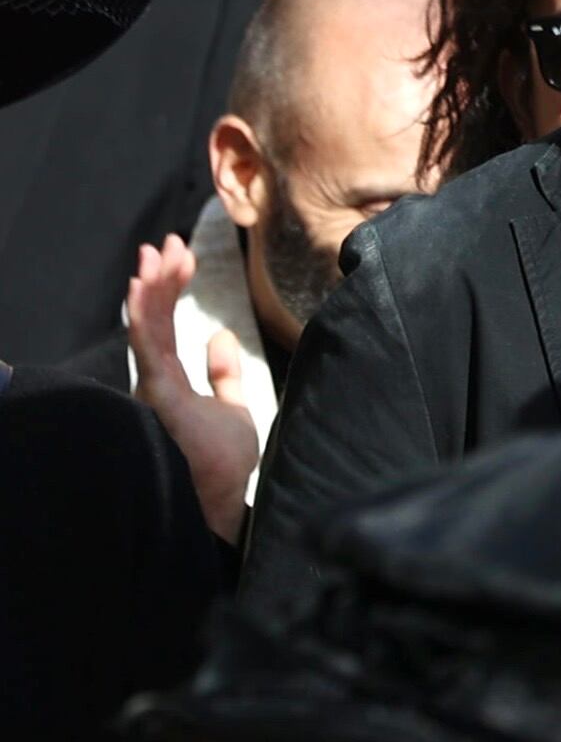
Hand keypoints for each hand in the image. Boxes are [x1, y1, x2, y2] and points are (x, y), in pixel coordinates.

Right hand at [125, 234, 260, 540]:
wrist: (224, 499)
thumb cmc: (223, 463)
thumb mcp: (233, 408)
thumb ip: (223, 374)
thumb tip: (222, 336)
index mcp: (171, 382)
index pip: (167, 326)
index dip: (171, 289)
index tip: (180, 255)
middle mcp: (156, 382)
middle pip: (152, 320)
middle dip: (158, 279)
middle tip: (164, 242)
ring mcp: (154, 388)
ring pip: (146, 327)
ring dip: (151, 287)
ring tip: (155, 253)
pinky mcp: (160, 394)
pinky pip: (149, 346)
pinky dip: (146, 314)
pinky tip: (145, 286)